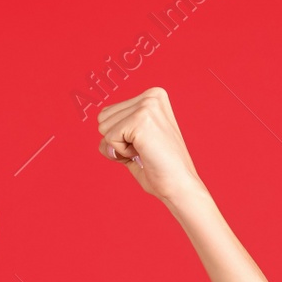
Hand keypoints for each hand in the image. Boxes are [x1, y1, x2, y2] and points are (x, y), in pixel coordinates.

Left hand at [96, 87, 207, 204]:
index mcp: (154, 96)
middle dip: (118, 141)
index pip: (109, 112)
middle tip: (144, 150)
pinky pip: (109, 139)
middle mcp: (151, 95)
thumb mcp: (135, 144)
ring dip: (120, 147)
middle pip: (103, 117)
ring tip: (145, 151)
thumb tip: (102, 141)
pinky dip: (122, 153)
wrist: (180, 186)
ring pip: (104, 127)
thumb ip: (116, 134)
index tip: (145, 145)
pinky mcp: (141, 120)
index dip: (121, 137)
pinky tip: (144, 154)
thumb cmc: (161, 170)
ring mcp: (147, 106)